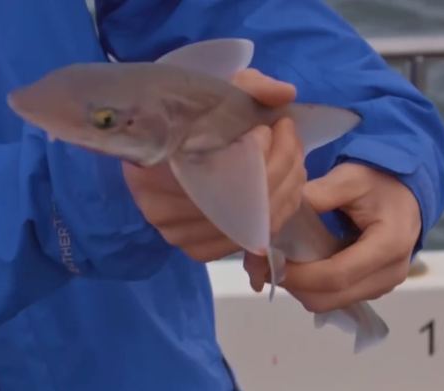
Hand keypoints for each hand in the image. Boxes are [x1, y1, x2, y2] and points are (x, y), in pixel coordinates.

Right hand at [123, 69, 304, 261]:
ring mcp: (178, 236)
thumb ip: (248, 87)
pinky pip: (249, 239)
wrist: (163, 140)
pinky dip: (278, 212)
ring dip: (286, 189)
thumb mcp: (213, 91)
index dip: (257, 155)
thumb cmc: (186, 115)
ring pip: (250, 224)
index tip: (270, 127)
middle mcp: (159, 210)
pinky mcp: (196, 249)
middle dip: (281, 166)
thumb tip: (285, 94)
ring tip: (292, 157)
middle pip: (238, 203)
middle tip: (290, 137)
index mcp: (151, 167)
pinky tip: (285, 186)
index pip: (217, 174)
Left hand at [246, 162, 421, 311]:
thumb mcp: (350, 178)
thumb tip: (283, 211)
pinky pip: (337, 298)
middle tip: (267, 264)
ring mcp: (383, 285)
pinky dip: (313, 287)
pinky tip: (300, 265)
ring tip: (281, 263)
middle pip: (331, 298)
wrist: (405, 192)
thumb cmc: (378, 182)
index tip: (270, 262)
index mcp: (388, 246)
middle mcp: (390, 273)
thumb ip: (321, 193)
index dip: (300, 275)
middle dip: (295, 285)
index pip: (337, 275)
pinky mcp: (373, 288)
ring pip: (331, 303)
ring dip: (302, 288)